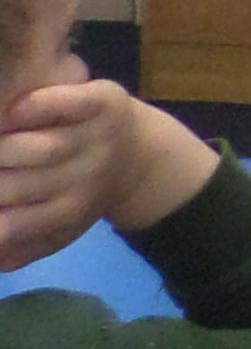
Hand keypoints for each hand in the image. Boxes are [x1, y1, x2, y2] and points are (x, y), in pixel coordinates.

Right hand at [0, 71, 130, 268]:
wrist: (139, 151)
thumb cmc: (82, 189)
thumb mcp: (61, 228)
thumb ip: (22, 247)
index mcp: (68, 212)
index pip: (12, 225)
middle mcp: (85, 176)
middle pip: (15, 185)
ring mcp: (96, 137)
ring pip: (36, 148)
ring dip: (2, 146)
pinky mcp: (104, 101)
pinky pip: (63, 104)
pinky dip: (34, 106)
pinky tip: (14, 112)